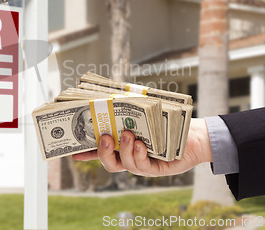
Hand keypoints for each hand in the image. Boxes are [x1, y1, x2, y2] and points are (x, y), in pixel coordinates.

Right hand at [72, 118, 212, 176]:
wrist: (192, 135)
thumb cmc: (166, 123)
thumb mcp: (145, 114)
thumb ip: (129, 109)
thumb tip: (114, 94)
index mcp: (122, 146)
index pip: (100, 151)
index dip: (86, 153)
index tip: (72, 152)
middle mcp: (129, 157)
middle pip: (109, 162)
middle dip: (102, 152)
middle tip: (104, 137)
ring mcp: (141, 164)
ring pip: (125, 164)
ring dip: (123, 149)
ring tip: (128, 135)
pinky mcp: (156, 168)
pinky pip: (143, 165)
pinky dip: (139, 155)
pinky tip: (141, 144)